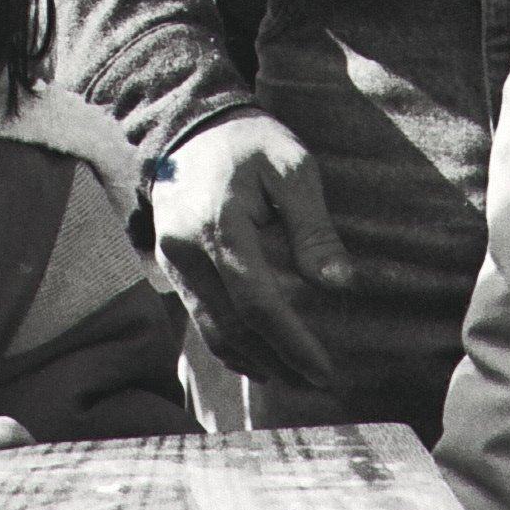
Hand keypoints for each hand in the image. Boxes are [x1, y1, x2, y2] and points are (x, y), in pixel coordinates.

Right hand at [147, 110, 354, 390]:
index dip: (292, 343)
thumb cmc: (250, 143)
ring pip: (212, 330)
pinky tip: (260, 356)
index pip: (256, 302)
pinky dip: (230, 345)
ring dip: (254, 361)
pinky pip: (199, 317)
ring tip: (294, 378)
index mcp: (219, 224)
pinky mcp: (171, 266)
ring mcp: (172, 261)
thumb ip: (312, 228)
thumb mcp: (292, 167)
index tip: (325, 371)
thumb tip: (338, 285)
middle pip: (232, 327)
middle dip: (278, 362)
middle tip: (319, 383)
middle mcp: (186, 249)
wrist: (191, 127)